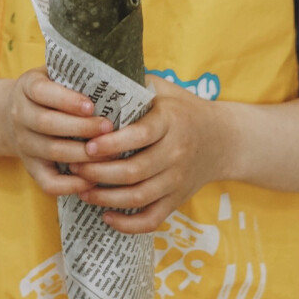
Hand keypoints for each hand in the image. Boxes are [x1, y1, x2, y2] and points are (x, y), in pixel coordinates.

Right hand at [0, 67, 113, 196]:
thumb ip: (75, 74)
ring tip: (110, 152)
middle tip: (109, 128)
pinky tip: (93, 180)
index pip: (42, 92)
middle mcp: (20, 115)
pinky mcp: (31, 167)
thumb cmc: (49, 92)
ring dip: (82, 154)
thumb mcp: (53, 75)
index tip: (91, 105)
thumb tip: (116, 76)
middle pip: (47, 124)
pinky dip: (71, 185)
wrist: (7, 116)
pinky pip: (48, 182)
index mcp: (27, 87)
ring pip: (51, 152)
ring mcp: (24, 144)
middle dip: (81, 128)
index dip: (66, 100)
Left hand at [66, 75, 235, 233]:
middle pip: (133, 171)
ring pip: (138, 197)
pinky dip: (128, 224)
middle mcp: (176, 153)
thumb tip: (90, 74)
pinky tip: (106, 216)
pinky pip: (152, 219)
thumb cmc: (183, 109)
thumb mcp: (163, 89)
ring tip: (82, 190)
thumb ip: (132, 84)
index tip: (87, 145)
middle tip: (74, 166)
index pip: (140, 136)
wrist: (224, 139)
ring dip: (105, 198)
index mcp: (170, 122)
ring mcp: (178, 180)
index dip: (111, 144)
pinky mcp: (178, 200)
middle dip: (98, 172)